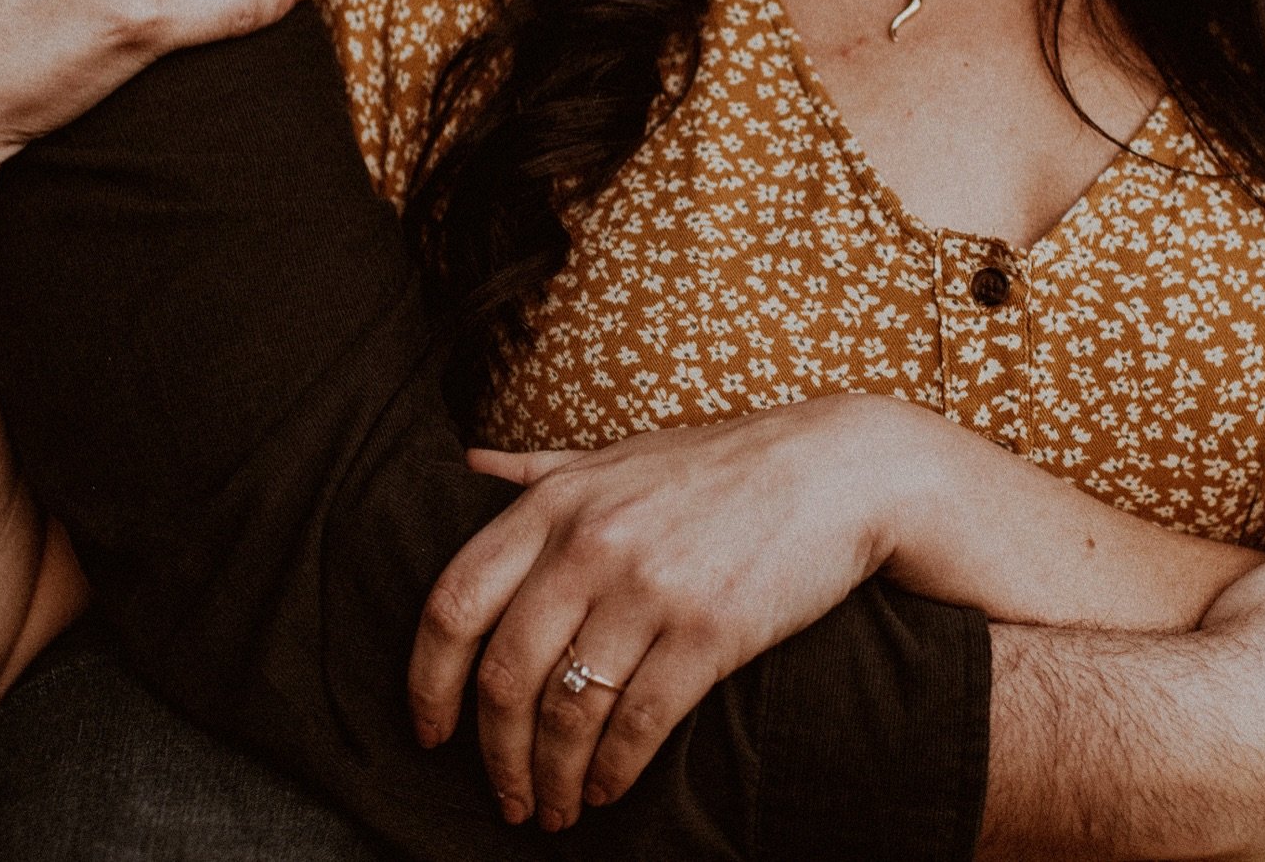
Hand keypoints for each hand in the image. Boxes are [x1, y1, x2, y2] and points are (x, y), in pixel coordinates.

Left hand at [408, 396, 927, 832]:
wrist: (837, 470)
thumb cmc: (723, 465)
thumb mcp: (619, 454)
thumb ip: (540, 469)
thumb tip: (470, 462)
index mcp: (553, 504)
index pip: (452, 602)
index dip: (427, 680)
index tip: (429, 730)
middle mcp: (588, 545)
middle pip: (504, 675)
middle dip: (494, 755)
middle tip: (502, 796)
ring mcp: (647, 588)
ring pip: (567, 712)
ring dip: (552, 778)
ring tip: (555, 809)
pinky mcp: (708, 631)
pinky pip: (638, 723)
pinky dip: (613, 772)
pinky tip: (607, 791)